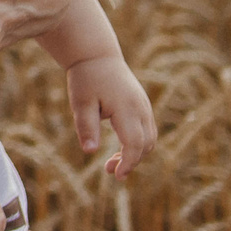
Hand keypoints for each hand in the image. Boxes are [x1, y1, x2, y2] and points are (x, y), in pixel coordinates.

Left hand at [68, 56, 156, 175]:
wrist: (97, 55)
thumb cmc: (86, 78)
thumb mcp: (80, 103)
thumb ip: (86, 127)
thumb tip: (90, 152)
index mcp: (127, 109)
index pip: (134, 144)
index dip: (128, 163)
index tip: (115, 175)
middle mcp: (141, 109)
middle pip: (145, 145)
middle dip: (130, 161)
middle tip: (108, 170)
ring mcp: (145, 106)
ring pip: (149, 139)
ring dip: (135, 154)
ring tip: (111, 163)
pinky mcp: (143, 105)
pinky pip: (147, 131)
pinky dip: (137, 144)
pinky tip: (120, 148)